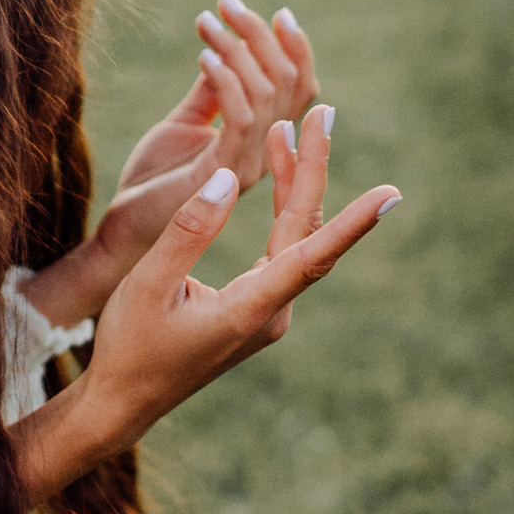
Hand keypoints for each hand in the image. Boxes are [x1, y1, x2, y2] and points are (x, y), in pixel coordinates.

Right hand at [9, 108, 398, 500]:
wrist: (122, 401)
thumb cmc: (130, 346)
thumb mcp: (150, 283)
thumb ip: (190, 228)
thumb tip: (227, 177)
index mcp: (252, 309)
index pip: (312, 256)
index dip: (354, 224)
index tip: (391, 194)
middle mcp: (272, 312)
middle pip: (306, 231)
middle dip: (312, 168)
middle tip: (322, 112)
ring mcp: (267, 312)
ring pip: (294, 237)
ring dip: (293, 183)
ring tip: (290, 129)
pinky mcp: (256, 310)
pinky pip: (280, 250)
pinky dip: (278, 210)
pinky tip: (273, 178)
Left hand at [23, 0, 317, 328]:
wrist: (122, 227)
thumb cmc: (151, 179)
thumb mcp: (183, 124)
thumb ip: (210, 93)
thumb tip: (226, 50)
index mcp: (260, 142)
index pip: (299, 91)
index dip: (295, 49)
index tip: (277, 11)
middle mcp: (262, 155)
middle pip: (288, 84)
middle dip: (260, 36)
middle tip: (227, 4)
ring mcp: (244, 168)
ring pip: (266, 95)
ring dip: (237, 49)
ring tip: (208, 23)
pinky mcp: (219, 176)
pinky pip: (239, 120)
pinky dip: (226, 80)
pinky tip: (204, 56)